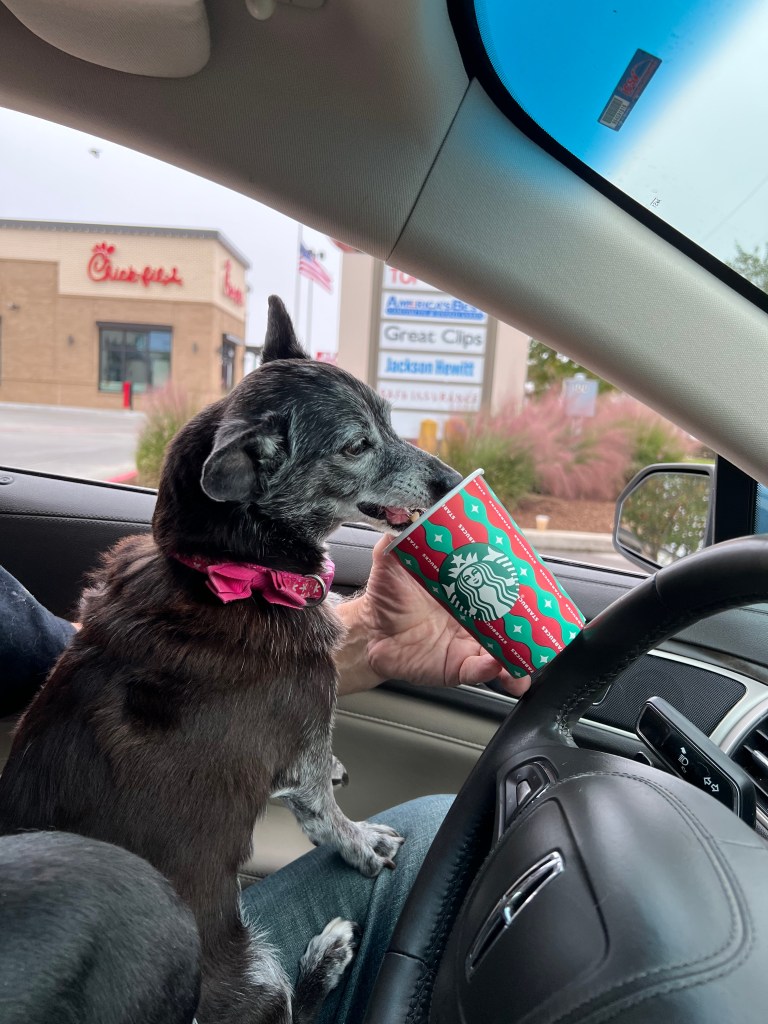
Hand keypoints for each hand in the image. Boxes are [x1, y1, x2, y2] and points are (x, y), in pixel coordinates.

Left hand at [356, 536, 530, 696]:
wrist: (369, 632)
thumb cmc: (385, 596)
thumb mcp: (392, 560)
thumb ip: (399, 534)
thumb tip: (403, 510)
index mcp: (464, 591)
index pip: (497, 587)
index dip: (517, 586)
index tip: (534, 584)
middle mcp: (471, 618)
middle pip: (508, 621)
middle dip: (529, 624)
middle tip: (543, 621)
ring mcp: (466, 644)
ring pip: (501, 652)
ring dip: (519, 655)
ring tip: (530, 656)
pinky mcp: (454, 667)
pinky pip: (477, 671)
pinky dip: (488, 670)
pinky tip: (497, 665)